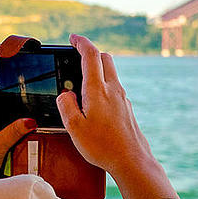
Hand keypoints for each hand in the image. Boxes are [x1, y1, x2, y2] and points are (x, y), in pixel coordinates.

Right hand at [55, 34, 155, 176]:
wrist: (132, 161)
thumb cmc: (102, 146)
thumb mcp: (74, 127)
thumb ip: (66, 105)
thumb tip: (66, 94)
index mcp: (97, 90)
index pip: (90, 55)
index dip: (81, 42)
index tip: (73, 38)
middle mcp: (113, 89)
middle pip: (105, 58)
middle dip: (91, 52)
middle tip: (76, 54)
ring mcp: (122, 98)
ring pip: (111, 72)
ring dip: (98, 69)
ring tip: (81, 81)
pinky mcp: (126, 108)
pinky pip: (114, 88)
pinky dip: (103, 84)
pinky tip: (94, 101)